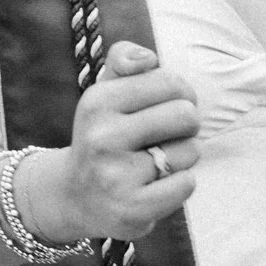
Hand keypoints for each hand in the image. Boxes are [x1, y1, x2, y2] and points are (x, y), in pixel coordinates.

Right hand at [20, 40, 199, 243]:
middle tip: (167, 134)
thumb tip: (148, 58)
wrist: (75, 196)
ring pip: (189, 151)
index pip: (171, 83)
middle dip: (186, 125)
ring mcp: (117, 174)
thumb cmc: (103, 135)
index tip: (167, 105)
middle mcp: (103, 136)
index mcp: (97, 101)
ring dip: (182, 156)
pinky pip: (186, 183)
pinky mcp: (133, 208)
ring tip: (156, 161)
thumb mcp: (104, 92)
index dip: (180, 93)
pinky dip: (180, 183)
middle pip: (185, 115)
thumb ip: (123, 59)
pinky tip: (157, 184)